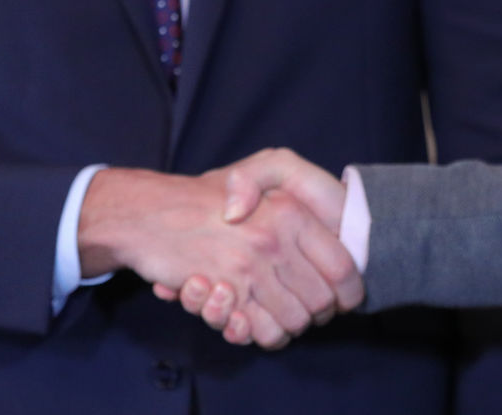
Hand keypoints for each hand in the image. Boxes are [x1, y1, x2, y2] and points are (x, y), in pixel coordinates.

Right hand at [150, 148, 354, 345]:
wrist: (151, 214)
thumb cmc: (208, 194)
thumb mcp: (259, 167)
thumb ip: (291, 172)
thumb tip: (320, 216)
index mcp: (291, 212)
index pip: (342, 265)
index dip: (350, 291)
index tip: (344, 298)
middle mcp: (273, 242)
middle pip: (321, 301)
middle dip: (319, 312)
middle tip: (309, 308)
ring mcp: (247, 271)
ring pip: (293, 321)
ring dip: (289, 325)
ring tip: (278, 310)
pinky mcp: (222, 295)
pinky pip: (257, 332)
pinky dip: (259, 333)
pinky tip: (249, 318)